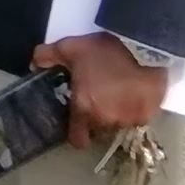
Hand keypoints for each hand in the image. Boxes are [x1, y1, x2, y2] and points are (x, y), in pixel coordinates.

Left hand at [32, 34, 168, 146]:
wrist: (143, 45)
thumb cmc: (103, 50)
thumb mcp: (69, 48)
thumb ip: (46, 56)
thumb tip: (34, 65)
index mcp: (86, 108)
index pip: (77, 139)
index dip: (76, 134)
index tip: (76, 123)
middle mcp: (108, 119)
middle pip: (99, 129)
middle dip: (96, 117)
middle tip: (97, 97)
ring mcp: (131, 118)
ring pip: (119, 124)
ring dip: (116, 113)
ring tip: (116, 94)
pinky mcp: (150, 113)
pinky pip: (138, 117)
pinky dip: (134, 109)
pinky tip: (132, 93)